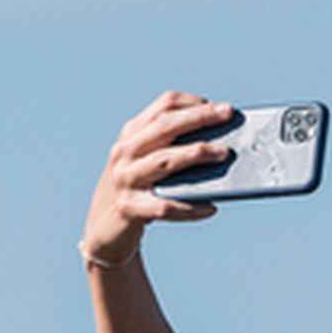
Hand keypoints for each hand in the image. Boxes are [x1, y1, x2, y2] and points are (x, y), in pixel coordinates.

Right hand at [82, 90, 234, 265]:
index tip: (219, 107)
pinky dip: (191, 207)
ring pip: (165, 160)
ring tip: (223, 153)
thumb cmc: (137, 190)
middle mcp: (125, 152)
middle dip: (199, 118)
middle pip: (165, 126)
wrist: (103, 229)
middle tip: (228, 115)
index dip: (193, 103)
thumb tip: (220, 142)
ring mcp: (125, 179)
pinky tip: (210, 207)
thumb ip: (172, 148)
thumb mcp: (144, 161)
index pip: (163, 106)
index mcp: (131, 134)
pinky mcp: (128, 207)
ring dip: (197, 153)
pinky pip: (165, 206)